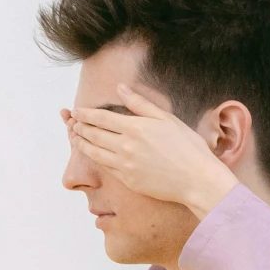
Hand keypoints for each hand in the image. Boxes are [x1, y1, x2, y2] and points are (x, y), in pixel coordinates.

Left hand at [68, 85, 239, 217]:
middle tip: (73, 123)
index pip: (101, 118)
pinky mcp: (128, 181)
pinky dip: (96, 159)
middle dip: (81, 128)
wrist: (196, 179)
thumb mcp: (166, 118)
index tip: (77, 111)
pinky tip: (93, 154)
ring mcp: (125, 166)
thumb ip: (140, 103)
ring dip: (83, 144)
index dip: (85, 114)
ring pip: (95, 153)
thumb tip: (120, 88)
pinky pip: (106, 168)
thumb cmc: (187, 146)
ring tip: (76, 138)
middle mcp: (126, 146)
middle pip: (94, 135)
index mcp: (135, 127)